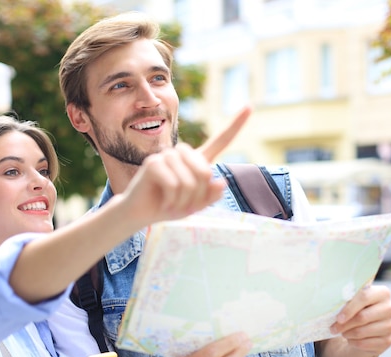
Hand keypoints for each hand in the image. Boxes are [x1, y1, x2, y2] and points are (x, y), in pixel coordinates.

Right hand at [120, 107, 251, 225]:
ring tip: (173, 204)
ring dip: (184, 201)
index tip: (250, 107)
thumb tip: (221, 182)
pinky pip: (174, 185)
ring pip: (190, 181)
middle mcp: (182, 154)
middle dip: (198, 196)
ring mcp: (166, 156)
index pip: (220, 140)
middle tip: (185, 206)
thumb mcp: (194, 205)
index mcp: (196, 160)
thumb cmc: (168, 207)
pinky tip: (164, 203)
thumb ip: (210, 196)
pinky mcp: (153, 163)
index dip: (235, 125)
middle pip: (205, 172)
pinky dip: (172, 201)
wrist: (140, 214)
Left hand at [329, 284, 390, 355]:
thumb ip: (346, 299)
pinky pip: (366, 344)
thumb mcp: (351, 301)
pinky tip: (350, 339)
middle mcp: (390, 308)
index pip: (364, 297)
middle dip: (345, 324)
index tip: (338, 318)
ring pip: (363, 331)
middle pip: (363, 316)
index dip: (349, 308)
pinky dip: (354, 343)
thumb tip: (330, 302)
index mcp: (382, 293)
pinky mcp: (388, 340)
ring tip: (342, 332)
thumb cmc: (356, 310)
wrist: (365, 328)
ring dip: (348, 333)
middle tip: (333, 328)